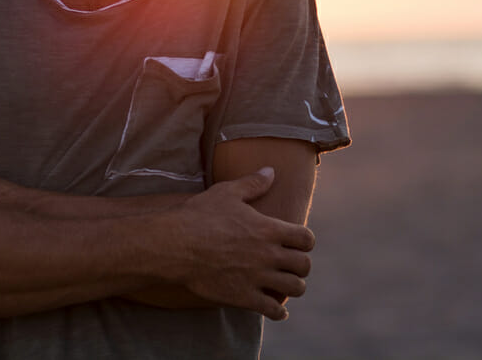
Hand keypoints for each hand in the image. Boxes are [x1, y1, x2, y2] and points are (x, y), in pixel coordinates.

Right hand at [171, 167, 314, 319]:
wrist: (175, 245)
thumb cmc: (199, 215)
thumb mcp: (227, 193)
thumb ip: (253, 183)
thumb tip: (271, 171)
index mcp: (268, 229)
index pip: (306, 239)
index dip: (306, 241)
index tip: (298, 243)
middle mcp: (268, 254)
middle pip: (304, 265)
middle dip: (301, 265)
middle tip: (292, 265)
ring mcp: (257, 277)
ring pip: (295, 289)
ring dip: (294, 287)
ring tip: (287, 285)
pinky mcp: (244, 297)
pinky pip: (273, 310)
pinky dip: (279, 312)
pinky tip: (277, 310)